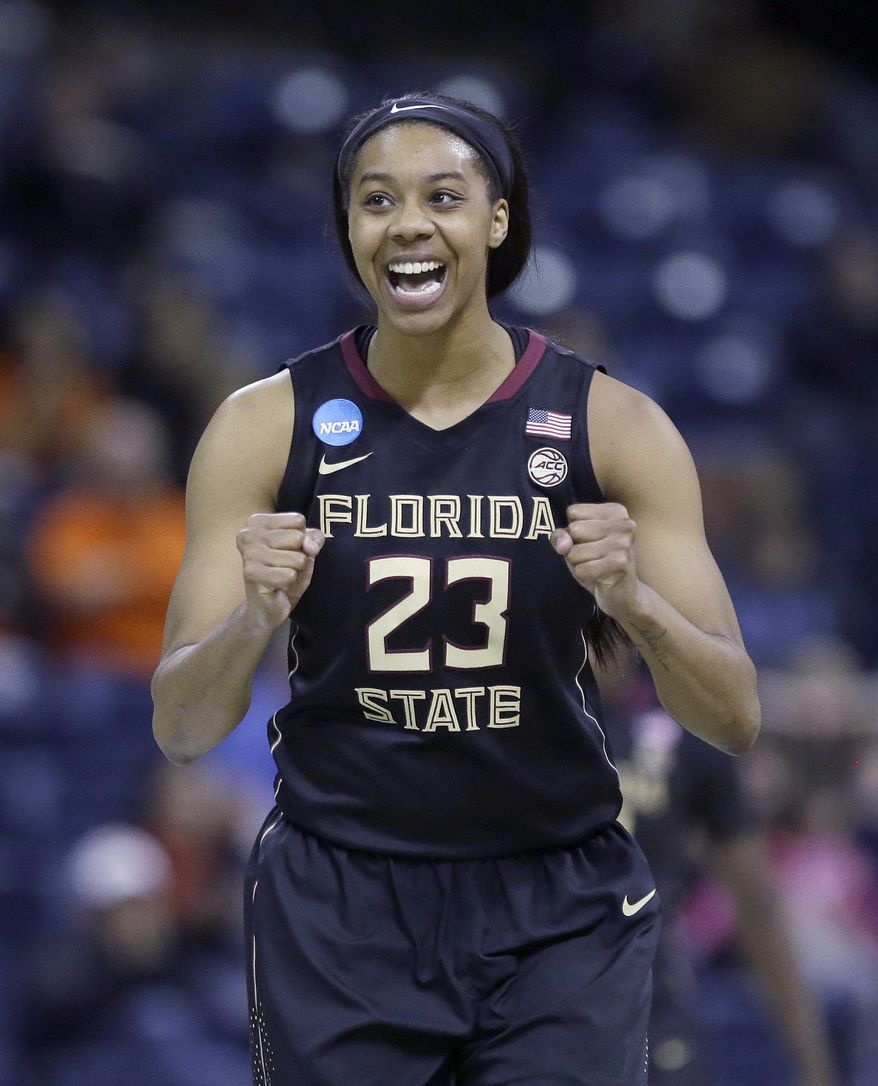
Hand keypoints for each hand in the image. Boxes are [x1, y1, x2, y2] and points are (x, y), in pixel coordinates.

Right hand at [236, 512, 324, 627]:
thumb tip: (309, 547)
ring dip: (295, 570)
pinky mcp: (251, 572)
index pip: (298, 520)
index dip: (301, 539)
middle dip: (298, 556)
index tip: (286, 550)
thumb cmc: (286, 571)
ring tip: (280, 575)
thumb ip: (314, 538)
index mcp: (258, 521)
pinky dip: (289, 582)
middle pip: (297, 538)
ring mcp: (248, 552)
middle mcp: (248, 533)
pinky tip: (277, 585)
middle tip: (282, 566)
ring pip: (297, 558)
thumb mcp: (306, 548)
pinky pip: (289, 575)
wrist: (269, 604)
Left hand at [551, 502, 639, 619]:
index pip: (573, 512)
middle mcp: (624, 523)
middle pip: (573, 530)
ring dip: (579, 564)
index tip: (591, 541)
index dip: (573, 531)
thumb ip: (562, 535)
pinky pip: (581, 569)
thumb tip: (563, 545)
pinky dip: (584, 576)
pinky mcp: (620, 563)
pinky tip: (600, 577)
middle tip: (595, 557)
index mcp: (616, 511)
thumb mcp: (576, 543)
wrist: (623, 594)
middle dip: (575, 548)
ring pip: (574, 551)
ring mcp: (624, 543)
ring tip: (597, 566)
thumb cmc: (598, 563)